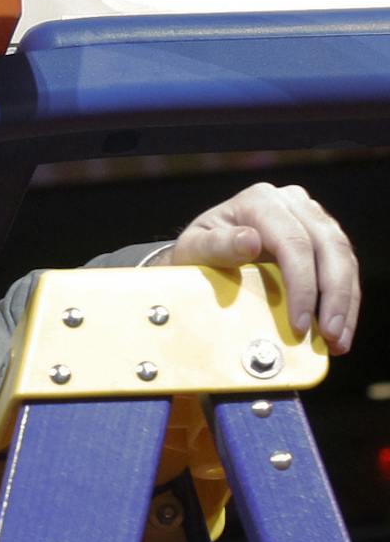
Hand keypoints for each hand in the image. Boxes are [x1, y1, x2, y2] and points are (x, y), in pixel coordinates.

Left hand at [151, 183, 358, 353]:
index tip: (299, 323)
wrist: (205, 248)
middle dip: (334, 297)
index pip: (293, 242)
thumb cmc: (200, 248)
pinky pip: (345, 268)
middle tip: (331, 337)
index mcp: (260, 201)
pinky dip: (346, 301)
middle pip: (329, 247)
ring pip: (344, 258)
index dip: (302, 285)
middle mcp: (292, 203)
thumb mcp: (195, 247)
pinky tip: (339, 328)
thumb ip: (216, 245)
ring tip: (338, 340)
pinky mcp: (324, 237)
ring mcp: (312, 217)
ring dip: (346, 303)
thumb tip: (249, 241)